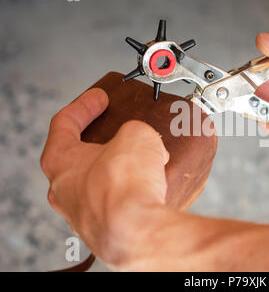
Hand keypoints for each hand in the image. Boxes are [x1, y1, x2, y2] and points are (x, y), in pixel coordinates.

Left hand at [40, 88, 169, 260]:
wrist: (137, 230)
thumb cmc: (125, 186)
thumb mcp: (136, 134)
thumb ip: (133, 130)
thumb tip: (142, 140)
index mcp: (60, 161)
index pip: (64, 124)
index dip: (84, 105)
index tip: (99, 98)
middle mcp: (65, 190)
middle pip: (78, 157)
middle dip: (101, 142)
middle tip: (120, 132)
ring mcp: (82, 214)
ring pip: (98, 184)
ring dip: (118, 170)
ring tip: (144, 161)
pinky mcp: (103, 230)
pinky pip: (115, 204)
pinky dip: (129, 193)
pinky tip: (149, 187)